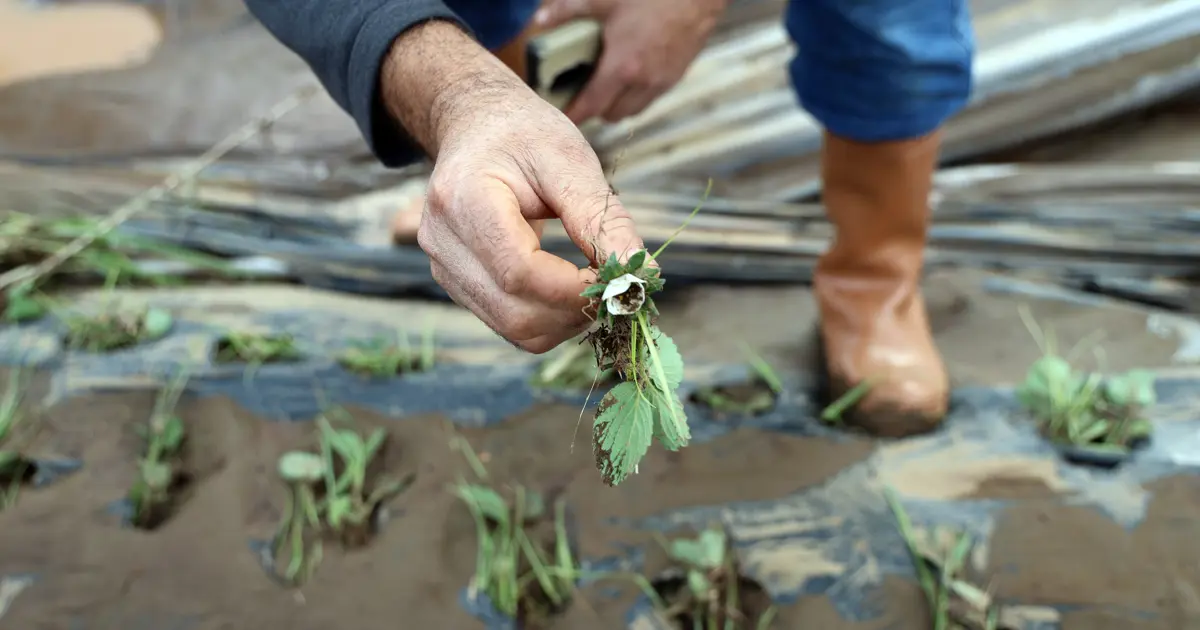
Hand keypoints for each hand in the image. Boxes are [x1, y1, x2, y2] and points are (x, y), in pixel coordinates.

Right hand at [421, 85, 646, 352]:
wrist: (476, 126)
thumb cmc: (523, 134)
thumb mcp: (569, 159)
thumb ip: (601, 218)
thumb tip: (640, 274)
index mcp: (463, 199)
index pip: (520, 272)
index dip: (575, 288)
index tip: (621, 278)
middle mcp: (442, 242)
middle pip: (515, 312)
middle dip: (576, 311)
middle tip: (617, 287)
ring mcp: (444, 268)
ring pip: (514, 329)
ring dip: (567, 321)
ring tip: (595, 284)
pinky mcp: (456, 285)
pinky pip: (509, 324)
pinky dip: (550, 318)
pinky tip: (570, 287)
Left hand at [534, 0, 728, 123]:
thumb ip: (569, 11)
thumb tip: (541, 21)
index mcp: (623, 67)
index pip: (592, 105)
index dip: (574, 115)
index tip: (561, 119)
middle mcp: (643, 82)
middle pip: (611, 115)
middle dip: (595, 109)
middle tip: (581, 93)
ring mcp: (662, 81)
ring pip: (632, 111)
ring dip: (617, 105)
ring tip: (606, 86)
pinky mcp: (676, 77)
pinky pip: (650, 99)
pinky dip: (636, 95)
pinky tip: (631, 75)